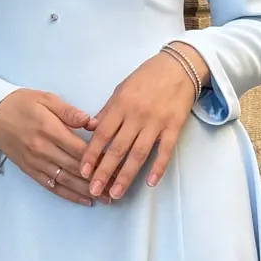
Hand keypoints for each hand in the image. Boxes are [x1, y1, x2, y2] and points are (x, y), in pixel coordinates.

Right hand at [0, 89, 109, 206]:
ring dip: (87, 190)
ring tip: (106, 198)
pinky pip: (52, 186)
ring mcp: (36, 162)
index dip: (99, 158)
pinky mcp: (30, 170)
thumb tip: (92, 122)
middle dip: (97, 178)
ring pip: (66, 180)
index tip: (116, 164)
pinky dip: (69, 195)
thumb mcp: (46, 99)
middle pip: (75, 167)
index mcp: (49, 129)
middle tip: (117, 186)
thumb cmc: (22, 103)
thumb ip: (69, 112)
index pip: (79, 148)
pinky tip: (84, 200)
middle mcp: (43, 149)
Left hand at [80, 48, 208, 200]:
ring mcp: (156, 122)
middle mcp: (136, 115)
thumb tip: (90, 129)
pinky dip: (158, 167)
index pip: (102, 134)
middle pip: (117, 148)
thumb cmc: (146, 77)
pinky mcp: (174, 126)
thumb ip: (107, 110)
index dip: (91, 154)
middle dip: (104, 171)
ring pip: (138, 153)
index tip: (83, 171)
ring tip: (115, 193)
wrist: (178, 66)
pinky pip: (165, 150)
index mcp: (121, 104)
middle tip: (94, 190)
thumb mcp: (121, 89)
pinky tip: (149, 183)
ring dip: (126, 175)